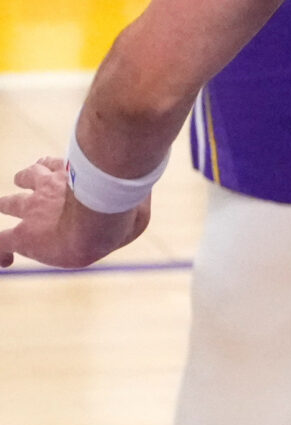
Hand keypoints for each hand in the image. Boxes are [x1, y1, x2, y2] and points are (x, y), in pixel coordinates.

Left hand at [0, 156, 149, 269]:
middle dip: (26, 178)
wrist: (98, 227)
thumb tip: (142, 202)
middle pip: (27, 176)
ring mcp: (33, 209)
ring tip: (5, 205)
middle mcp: (48, 186)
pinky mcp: (23, 236)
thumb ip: (132, 200)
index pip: (53, 163)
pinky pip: (0, 243)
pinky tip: (5, 261)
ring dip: (7, 203)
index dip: (49, 165)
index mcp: (73, 174)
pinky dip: (0, 253)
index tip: (49, 166)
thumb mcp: (134, 201)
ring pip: (7, 201)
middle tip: (25, 180)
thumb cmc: (123, 212)